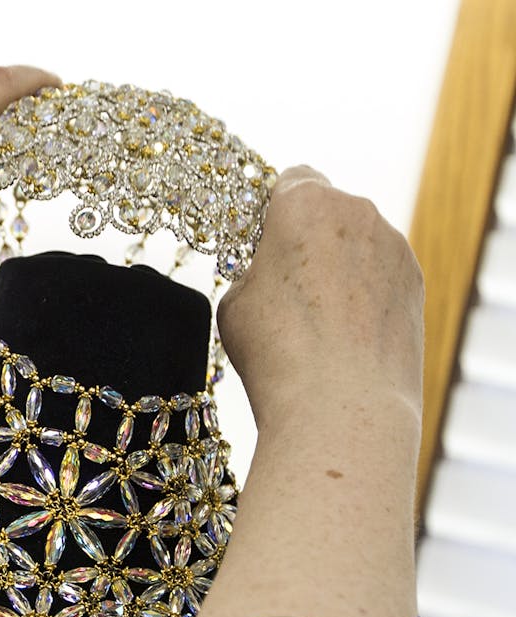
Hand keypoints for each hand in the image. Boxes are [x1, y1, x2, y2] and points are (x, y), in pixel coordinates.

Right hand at [217, 166, 423, 430]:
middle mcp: (358, 212)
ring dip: (337, 267)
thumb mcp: (234, 302)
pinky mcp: (415, 282)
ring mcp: (394, 247)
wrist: (341, 404)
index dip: (272, 210)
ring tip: (315, 321)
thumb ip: (253, 269)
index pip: (291, 179)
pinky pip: (380, 275)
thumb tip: (271, 272)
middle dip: (305, 240)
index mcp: (306, 204)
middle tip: (281, 288)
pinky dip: (363, 294)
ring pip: (357, 244)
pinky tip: (343, 334)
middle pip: (326, 212)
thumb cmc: (279, 352)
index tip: (260, 243)